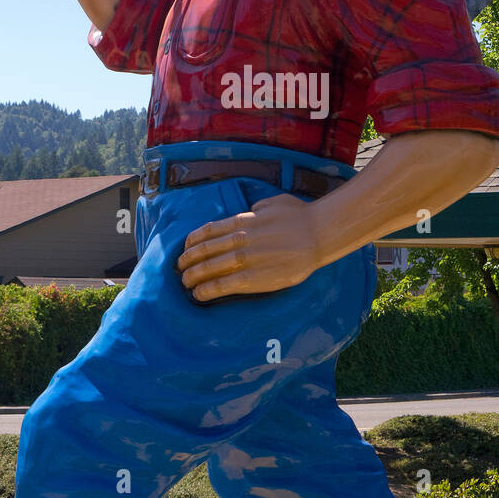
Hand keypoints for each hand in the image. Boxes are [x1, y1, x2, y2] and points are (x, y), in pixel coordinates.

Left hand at [176, 194, 325, 301]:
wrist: (318, 235)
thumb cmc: (300, 217)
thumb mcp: (275, 203)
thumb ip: (258, 208)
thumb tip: (251, 211)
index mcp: (243, 221)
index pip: (207, 231)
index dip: (192, 241)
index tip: (185, 247)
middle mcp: (238, 238)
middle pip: (203, 251)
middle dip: (187, 260)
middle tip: (179, 268)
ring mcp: (244, 259)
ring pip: (208, 268)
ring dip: (192, 276)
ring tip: (184, 282)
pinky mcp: (252, 278)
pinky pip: (221, 286)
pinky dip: (206, 290)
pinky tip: (198, 294)